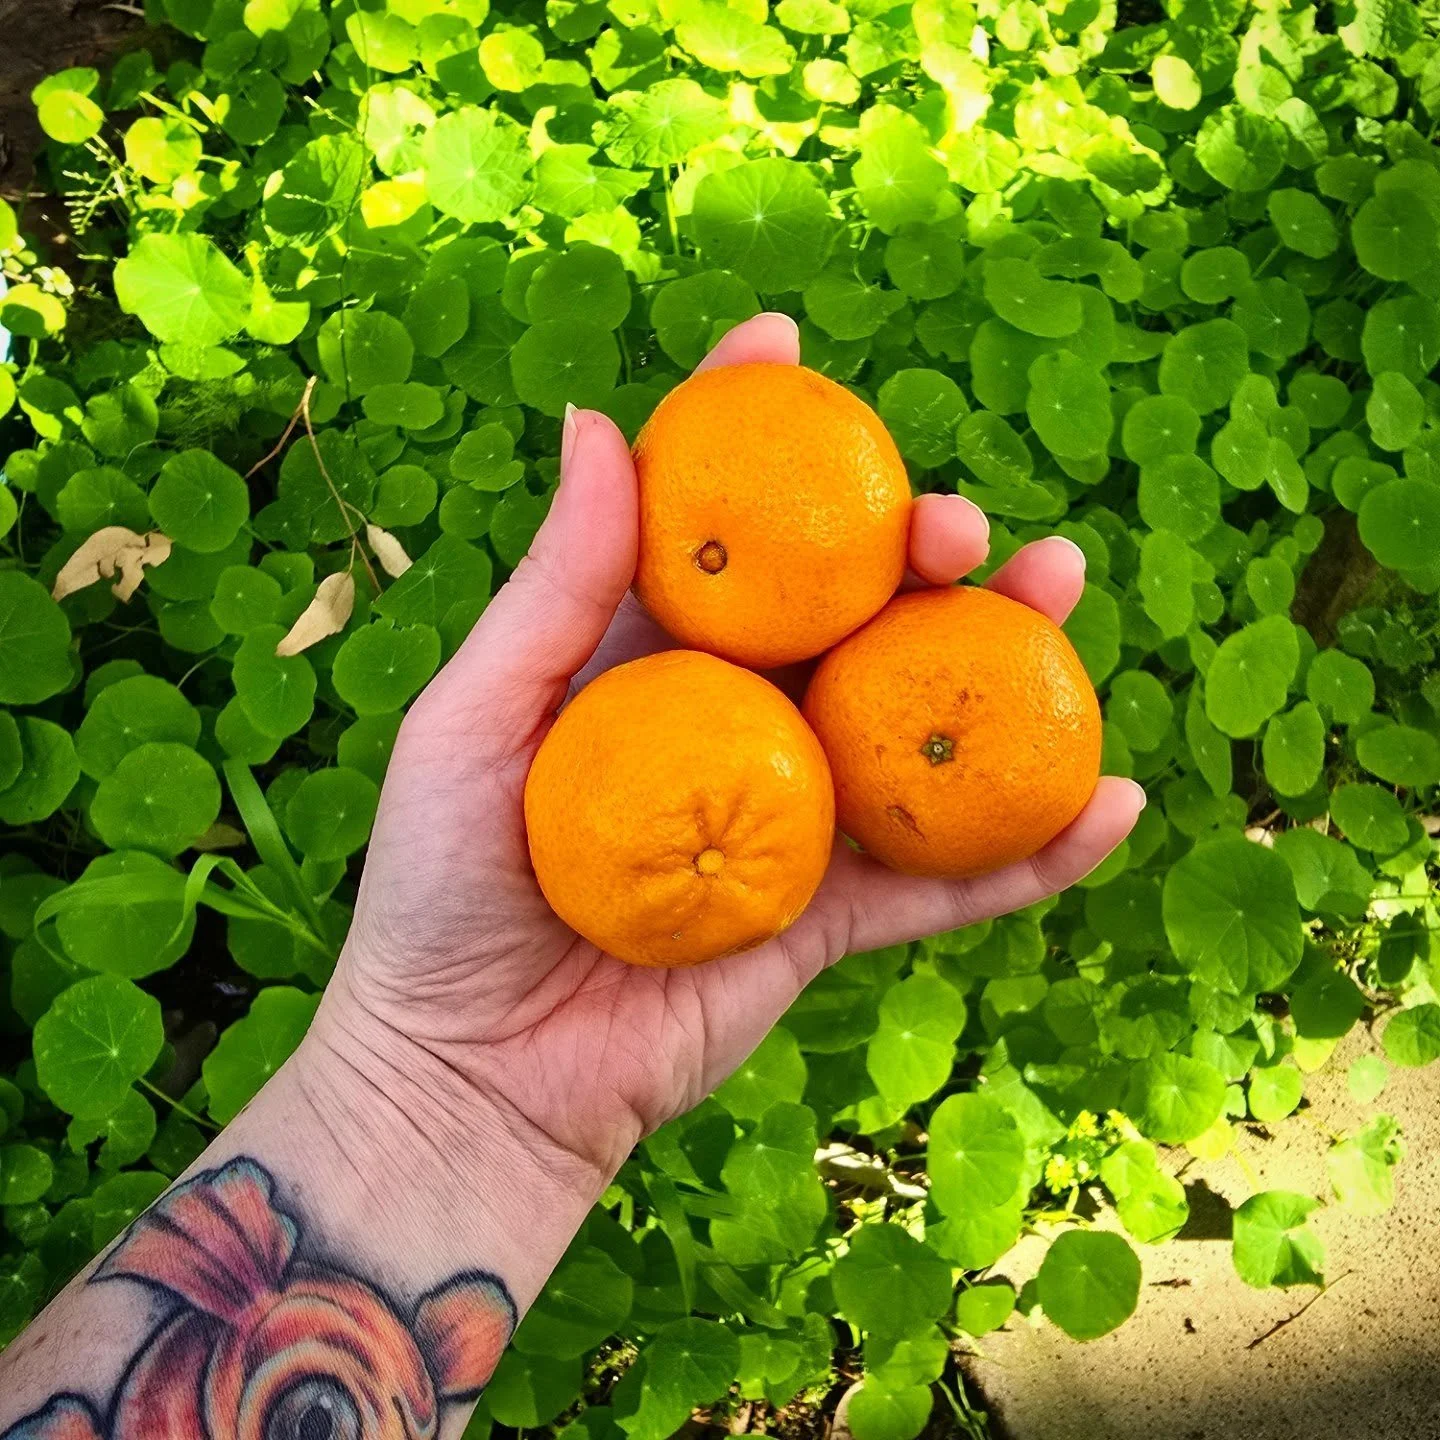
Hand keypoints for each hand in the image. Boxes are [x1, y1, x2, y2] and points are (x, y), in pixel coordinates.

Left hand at [319, 314, 1144, 1188]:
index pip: (715, 526)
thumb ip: (554, 588)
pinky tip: (1112, 803)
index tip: (786, 343)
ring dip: (1003, 661)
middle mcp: (735, 721)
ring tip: (1063, 596)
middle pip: (850, 612)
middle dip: (916, 547)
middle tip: (955, 525)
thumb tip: (601, 423)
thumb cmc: (444, 886)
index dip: (750, 431)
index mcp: (647, 659)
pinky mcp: (829, 922)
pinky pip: (944, 884)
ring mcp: (792, 818)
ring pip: (918, 725)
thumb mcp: (480, 720)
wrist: (473, 1070)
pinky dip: (1029, 854)